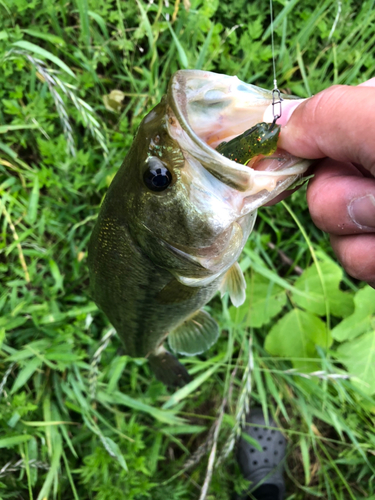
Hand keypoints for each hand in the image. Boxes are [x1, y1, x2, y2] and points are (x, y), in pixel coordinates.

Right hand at [269, 79, 374, 285]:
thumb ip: (327, 115)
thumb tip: (277, 123)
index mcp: (370, 122)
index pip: (311, 133)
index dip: (290, 150)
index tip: (271, 163)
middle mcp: (371, 165)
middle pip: (318, 189)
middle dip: (340, 198)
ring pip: (333, 230)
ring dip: (359, 233)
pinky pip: (355, 262)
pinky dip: (372, 259)